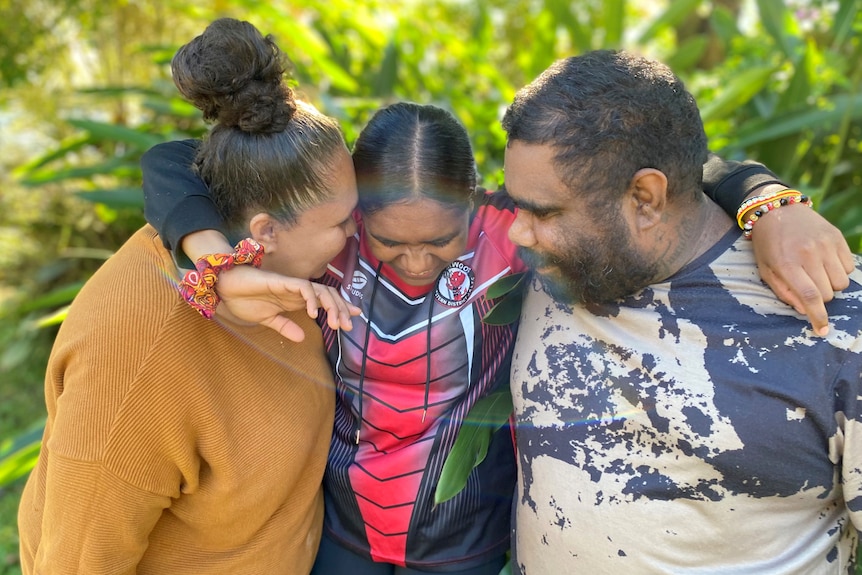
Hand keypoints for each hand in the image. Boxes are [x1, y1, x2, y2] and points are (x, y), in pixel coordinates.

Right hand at [214, 265, 359, 340]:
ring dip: (330, 305)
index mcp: (296, 300)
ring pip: (320, 290)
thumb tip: (302, 338)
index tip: (353, 318)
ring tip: (335, 323)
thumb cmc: (243, 301)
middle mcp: (298, 291)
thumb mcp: (268, 320)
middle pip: (328, 295)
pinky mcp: (281, 282)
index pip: (324, 301)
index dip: (341, 307)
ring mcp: (291, 285)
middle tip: (348, 326)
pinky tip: (313, 312)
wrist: (224, 289)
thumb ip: (285, 327)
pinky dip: (311, 298)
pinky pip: (302, 286)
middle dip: (341, 309)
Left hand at [751, 203, 853, 335]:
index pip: (809, 297)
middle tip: (808, 285)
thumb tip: (805, 311)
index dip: (818, 317)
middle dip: (819, 297)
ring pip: (841, 283)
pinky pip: (850, 267)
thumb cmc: (768, 244)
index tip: (822, 330)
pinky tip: (825, 262)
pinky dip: (840, 270)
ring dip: (831, 285)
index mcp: (787, 264)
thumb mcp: (765, 270)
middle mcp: (808, 254)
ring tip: (816, 273)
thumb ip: (784, 292)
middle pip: (827, 293)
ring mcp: (825, 244)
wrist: (777, 209)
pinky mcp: (837, 237)